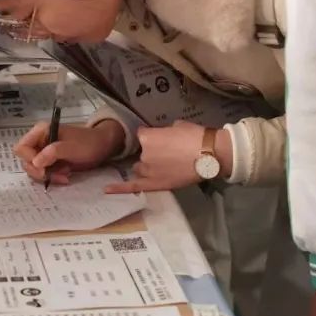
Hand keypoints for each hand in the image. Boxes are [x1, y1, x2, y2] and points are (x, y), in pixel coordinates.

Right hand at [14, 121, 124, 184]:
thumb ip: (53, 152)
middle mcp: (39, 142)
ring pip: (34, 169)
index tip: (43, 168)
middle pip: (26, 160)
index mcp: (41, 132)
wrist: (102, 146)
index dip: (29, 159)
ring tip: (64, 175)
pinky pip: (44, 173)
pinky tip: (65, 176)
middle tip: (53, 175)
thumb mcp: (72, 147)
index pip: (21, 147)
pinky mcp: (50, 162)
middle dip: (39, 171)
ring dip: (47, 176)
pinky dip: (52, 178)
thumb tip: (36, 162)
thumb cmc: (88, 143)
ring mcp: (44, 153)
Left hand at [104, 122, 231, 193]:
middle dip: (151, 152)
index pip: (142, 135)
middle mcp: (143, 153)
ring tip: (163, 166)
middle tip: (168, 152)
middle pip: (142, 153)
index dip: (151, 136)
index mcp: (147, 136)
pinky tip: (106, 190)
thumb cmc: (196, 136)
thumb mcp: (177, 126)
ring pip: (140, 168)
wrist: (209, 154)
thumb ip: (165, 131)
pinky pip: (132, 186)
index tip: (160, 137)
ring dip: (147, 166)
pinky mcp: (154, 184)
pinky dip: (119, 188)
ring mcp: (147, 170)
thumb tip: (165, 135)